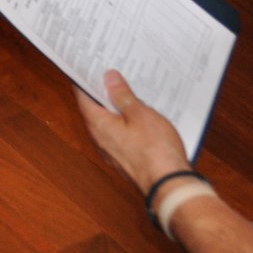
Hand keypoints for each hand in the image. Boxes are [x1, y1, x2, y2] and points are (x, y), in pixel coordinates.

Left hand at [74, 69, 191, 195]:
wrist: (170, 186)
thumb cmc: (155, 150)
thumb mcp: (140, 114)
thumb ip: (123, 95)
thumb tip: (109, 78)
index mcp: (98, 124)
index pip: (82, 96)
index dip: (84, 79)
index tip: (87, 66)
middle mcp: (100, 139)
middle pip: (96, 108)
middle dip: (103, 91)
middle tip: (111, 73)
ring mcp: (112, 151)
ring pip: (110, 123)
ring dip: (117, 108)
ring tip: (129, 91)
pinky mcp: (126, 159)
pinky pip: (122, 135)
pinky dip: (127, 123)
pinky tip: (141, 116)